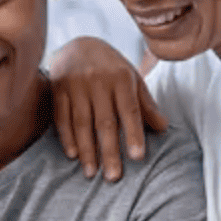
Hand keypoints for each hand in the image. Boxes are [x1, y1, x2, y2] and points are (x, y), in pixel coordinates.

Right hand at [48, 36, 166, 181]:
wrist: (78, 43)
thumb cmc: (111, 67)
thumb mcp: (132, 78)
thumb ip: (145, 103)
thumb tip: (163, 128)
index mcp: (121, 78)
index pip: (129, 110)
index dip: (133, 133)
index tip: (138, 156)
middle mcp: (98, 81)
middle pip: (104, 122)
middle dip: (109, 151)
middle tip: (114, 177)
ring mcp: (75, 84)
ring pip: (82, 123)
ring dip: (87, 150)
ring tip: (92, 173)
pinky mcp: (57, 89)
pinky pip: (61, 117)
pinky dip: (67, 137)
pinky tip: (73, 155)